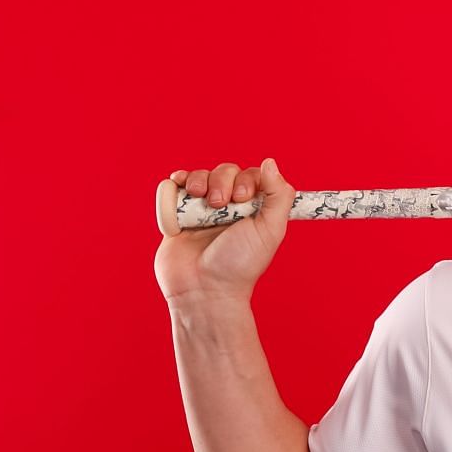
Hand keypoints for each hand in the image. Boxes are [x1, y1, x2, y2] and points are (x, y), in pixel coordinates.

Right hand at [153, 158, 295, 303]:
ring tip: (200, 201)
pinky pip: (173, 186)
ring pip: (199, 175)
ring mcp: (200, 210)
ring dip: (198, 180)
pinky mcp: (176, 215)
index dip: (245, 179)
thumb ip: (278, 196)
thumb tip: (270, 162)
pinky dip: (176, 183)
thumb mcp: (270, 231)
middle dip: (222, 181)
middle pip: (224, 171)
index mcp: (251, 210)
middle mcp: (227, 207)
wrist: (203, 289)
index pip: (250, 175)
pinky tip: (180, 188)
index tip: (242, 198)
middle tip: (220, 205)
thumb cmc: (239, 265)